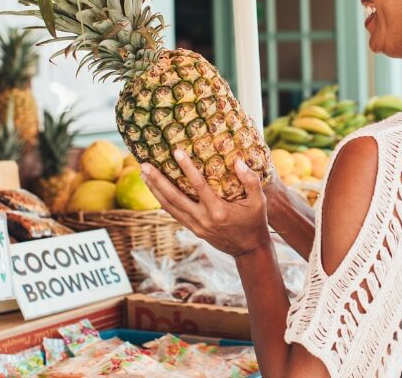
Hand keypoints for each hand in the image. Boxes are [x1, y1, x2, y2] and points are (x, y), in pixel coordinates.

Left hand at [140, 151, 271, 257]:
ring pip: (169, 206)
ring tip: (143, 174)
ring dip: (155, 190)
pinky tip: (155, 190)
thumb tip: (237, 161)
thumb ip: (251, 181)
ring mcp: (196, 226)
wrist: (249, 249)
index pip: (198, 186)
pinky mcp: (193, 229)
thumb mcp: (259, 201)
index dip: (187, 168)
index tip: (176, 152)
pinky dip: (162, 201)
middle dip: (158, 180)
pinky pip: (173, 213)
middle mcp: (203, 219)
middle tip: (143, 165)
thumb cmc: (255, 221)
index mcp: (218, 211)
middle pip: (174, 197)